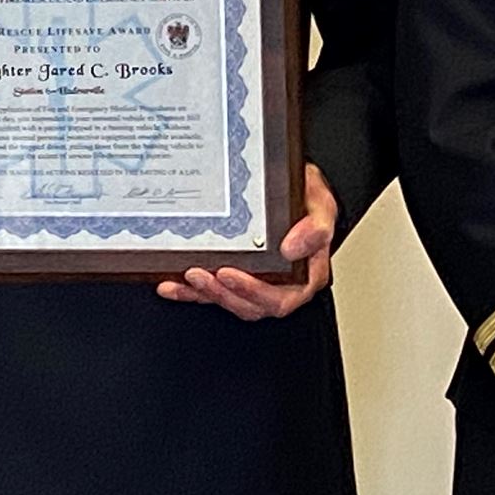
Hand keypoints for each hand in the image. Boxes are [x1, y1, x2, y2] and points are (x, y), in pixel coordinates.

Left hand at [157, 165, 337, 319]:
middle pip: (250, 305)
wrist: (298, 189)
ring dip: (206, 293)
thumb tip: (292, 248)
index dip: (252, 291)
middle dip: (222, 293)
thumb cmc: (311, 201)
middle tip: (200, 274)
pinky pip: (212, 291)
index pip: (280, 298)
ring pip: (230, 300)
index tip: (229, 273)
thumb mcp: (322, 207)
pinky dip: (190, 291)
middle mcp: (281, 284)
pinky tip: (172, 284)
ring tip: (187, 277)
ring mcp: (256, 282)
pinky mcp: (234, 277)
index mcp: (305, 276)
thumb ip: (314, 228)